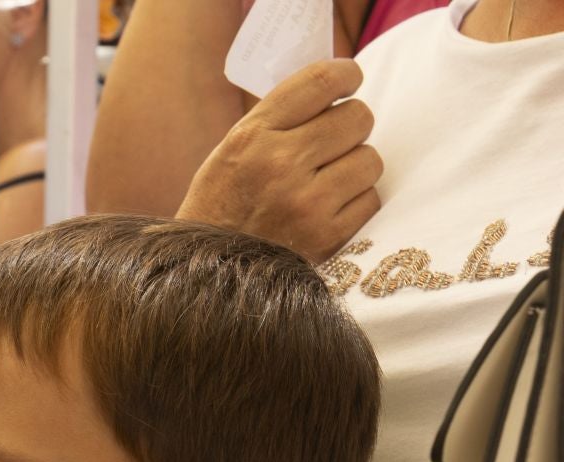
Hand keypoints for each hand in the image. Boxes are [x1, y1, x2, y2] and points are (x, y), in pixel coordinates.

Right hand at [176, 59, 380, 263]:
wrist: (205, 272)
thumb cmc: (222, 204)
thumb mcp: (232, 150)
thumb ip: (278, 118)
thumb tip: (335, 84)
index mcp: (252, 136)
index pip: (322, 81)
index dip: (347, 75)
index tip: (349, 81)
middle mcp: (280, 165)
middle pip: (358, 117)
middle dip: (349, 127)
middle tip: (330, 143)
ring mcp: (306, 203)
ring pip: (370, 158)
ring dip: (354, 167)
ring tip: (324, 182)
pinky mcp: (327, 236)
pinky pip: (370, 199)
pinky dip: (354, 203)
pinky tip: (326, 211)